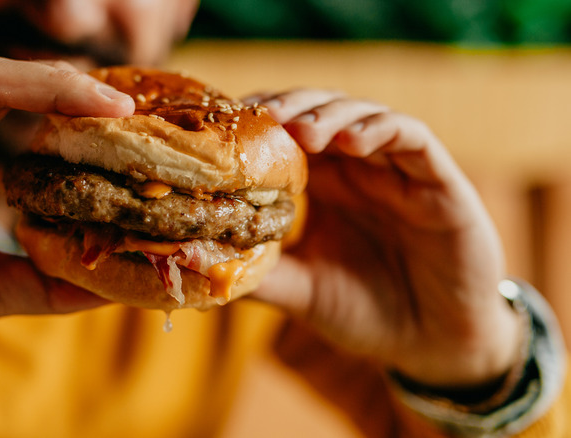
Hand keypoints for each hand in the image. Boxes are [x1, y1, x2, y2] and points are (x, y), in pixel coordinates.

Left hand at [250, 90, 521, 388]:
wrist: (434, 345)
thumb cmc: (366, 312)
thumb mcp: (302, 292)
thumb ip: (260, 273)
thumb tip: (196, 263)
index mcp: (324, 188)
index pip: (286, 137)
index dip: (257, 126)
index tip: (224, 126)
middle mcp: (359, 170)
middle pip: (319, 113)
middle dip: (289, 109)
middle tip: (260, 117)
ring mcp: (398, 171)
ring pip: (363, 115)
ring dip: (330, 115)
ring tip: (301, 131)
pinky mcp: (439, 181)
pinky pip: (412, 138)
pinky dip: (382, 130)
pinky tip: (352, 141)